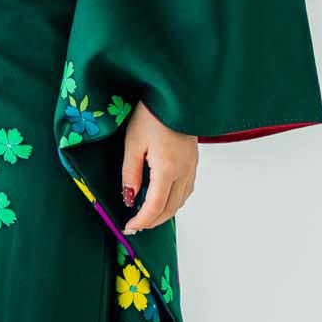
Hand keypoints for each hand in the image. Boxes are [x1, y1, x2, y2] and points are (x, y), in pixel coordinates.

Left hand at [120, 101, 197, 234]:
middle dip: (152, 221)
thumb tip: (129, 197)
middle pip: (170, 208)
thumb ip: (131, 173)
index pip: (154, 206)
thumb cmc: (152, 114)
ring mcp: (191, 166)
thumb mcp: (133, 143)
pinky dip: (174, 200)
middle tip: (135, 225)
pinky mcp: (193, 160)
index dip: (141, 221)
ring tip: (147, 215)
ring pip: (181, 201)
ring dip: (164, 212)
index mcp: (167, 169)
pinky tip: (163, 197)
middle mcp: (183, 171)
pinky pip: (187, 189)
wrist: (175, 95)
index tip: (128, 227)